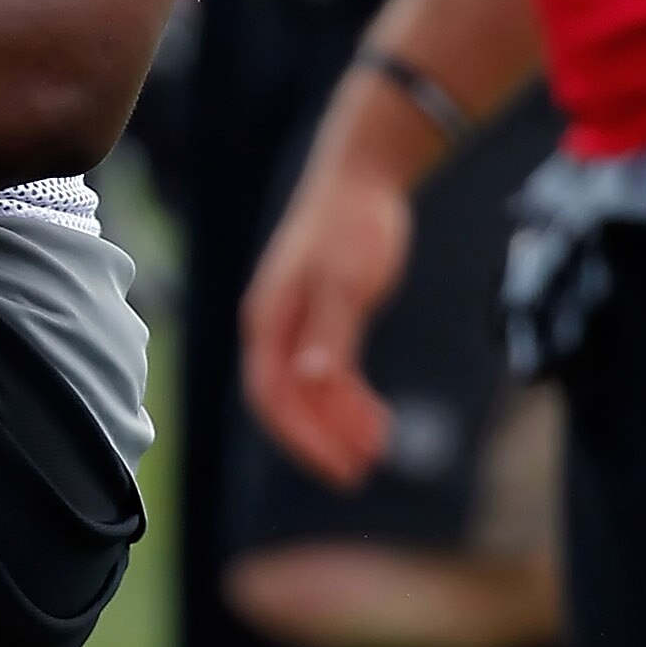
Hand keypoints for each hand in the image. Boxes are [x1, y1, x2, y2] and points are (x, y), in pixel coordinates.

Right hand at [240, 152, 413, 489]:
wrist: (362, 177)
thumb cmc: (351, 224)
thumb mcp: (345, 282)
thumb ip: (328, 334)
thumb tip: (312, 382)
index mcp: (268, 319)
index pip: (272, 396)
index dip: (303, 438)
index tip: (340, 467)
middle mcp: (272, 326)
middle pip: (286, 401)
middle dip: (321, 438)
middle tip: (360, 470)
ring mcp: (293, 323)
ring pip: (307, 390)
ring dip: (337, 421)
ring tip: (377, 445)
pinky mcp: (318, 318)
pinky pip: (324, 373)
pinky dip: (347, 398)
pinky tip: (374, 415)